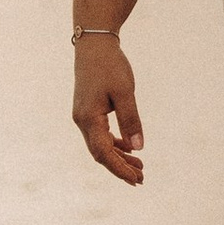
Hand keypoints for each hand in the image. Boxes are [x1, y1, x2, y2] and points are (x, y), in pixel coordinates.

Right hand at [73, 32, 144, 182]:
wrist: (94, 45)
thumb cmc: (110, 66)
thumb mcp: (125, 92)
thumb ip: (131, 120)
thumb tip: (138, 148)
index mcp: (88, 118)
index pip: (104, 153)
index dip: (119, 169)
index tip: (136, 180)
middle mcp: (82, 121)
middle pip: (100, 153)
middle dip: (120, 167)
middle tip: (141, 178)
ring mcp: (83, 117)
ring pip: (100, 145)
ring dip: (119, 157)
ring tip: (139, 167)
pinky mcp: (88, 111)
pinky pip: (100, 135)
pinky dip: (114, 144)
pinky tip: (128, 149)